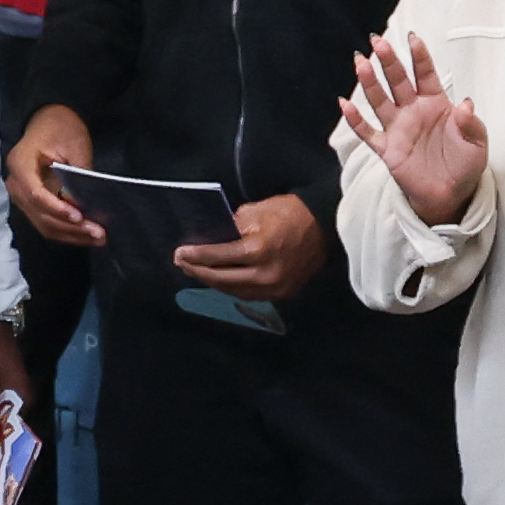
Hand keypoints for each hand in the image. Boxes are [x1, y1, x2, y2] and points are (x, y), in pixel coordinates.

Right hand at [2, 106, 101, 248]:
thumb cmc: (61, 127)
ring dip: (71, 235)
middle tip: (99, 233)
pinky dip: (66, 232)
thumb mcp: (74, 145)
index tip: (79, 216)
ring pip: (43, 224)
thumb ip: (78, 175)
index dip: (56, 208)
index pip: (35, 194)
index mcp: (20, 163)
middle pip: (40, 214)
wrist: (49, 122)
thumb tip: (84, 205)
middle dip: (70, 227)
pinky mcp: (32, 204)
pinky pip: (46, 223)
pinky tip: (86, 235)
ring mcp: (21, 196)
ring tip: (98, 238)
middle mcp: (15, 183)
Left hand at [175, 188, 328, 301]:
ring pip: (235, 291)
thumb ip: (231, 228)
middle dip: (199, 272)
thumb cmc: (289, 212)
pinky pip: (250, 294)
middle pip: (221, 279)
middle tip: (183, 264)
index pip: (216, 257)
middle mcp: (264, 274)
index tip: (179, 254)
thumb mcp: (255, 211)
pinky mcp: (283, 293)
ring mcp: (275, 287)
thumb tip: (213, 239)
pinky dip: (234, 287)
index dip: (195, 257)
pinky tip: (222, 279)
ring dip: (214, 282)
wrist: (325, 225)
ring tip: (198, 272)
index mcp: (256, 250)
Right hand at [338, 30, 486, 227]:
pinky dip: (356, 120)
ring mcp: (398, 128)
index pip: (425, 74)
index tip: (412, 38)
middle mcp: (414, 111)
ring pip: (380, 100)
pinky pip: (368, 133)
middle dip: (388, 61)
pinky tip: (345, 105)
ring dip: (370, 83)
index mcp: (436, 103)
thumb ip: (471, 124)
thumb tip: (465, 104)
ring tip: (361, 63)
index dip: (419, 56)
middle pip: (398, 81)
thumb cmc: (465, 164)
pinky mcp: (388, 149)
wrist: (452, 194)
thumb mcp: (477, 144)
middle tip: (378, 42)